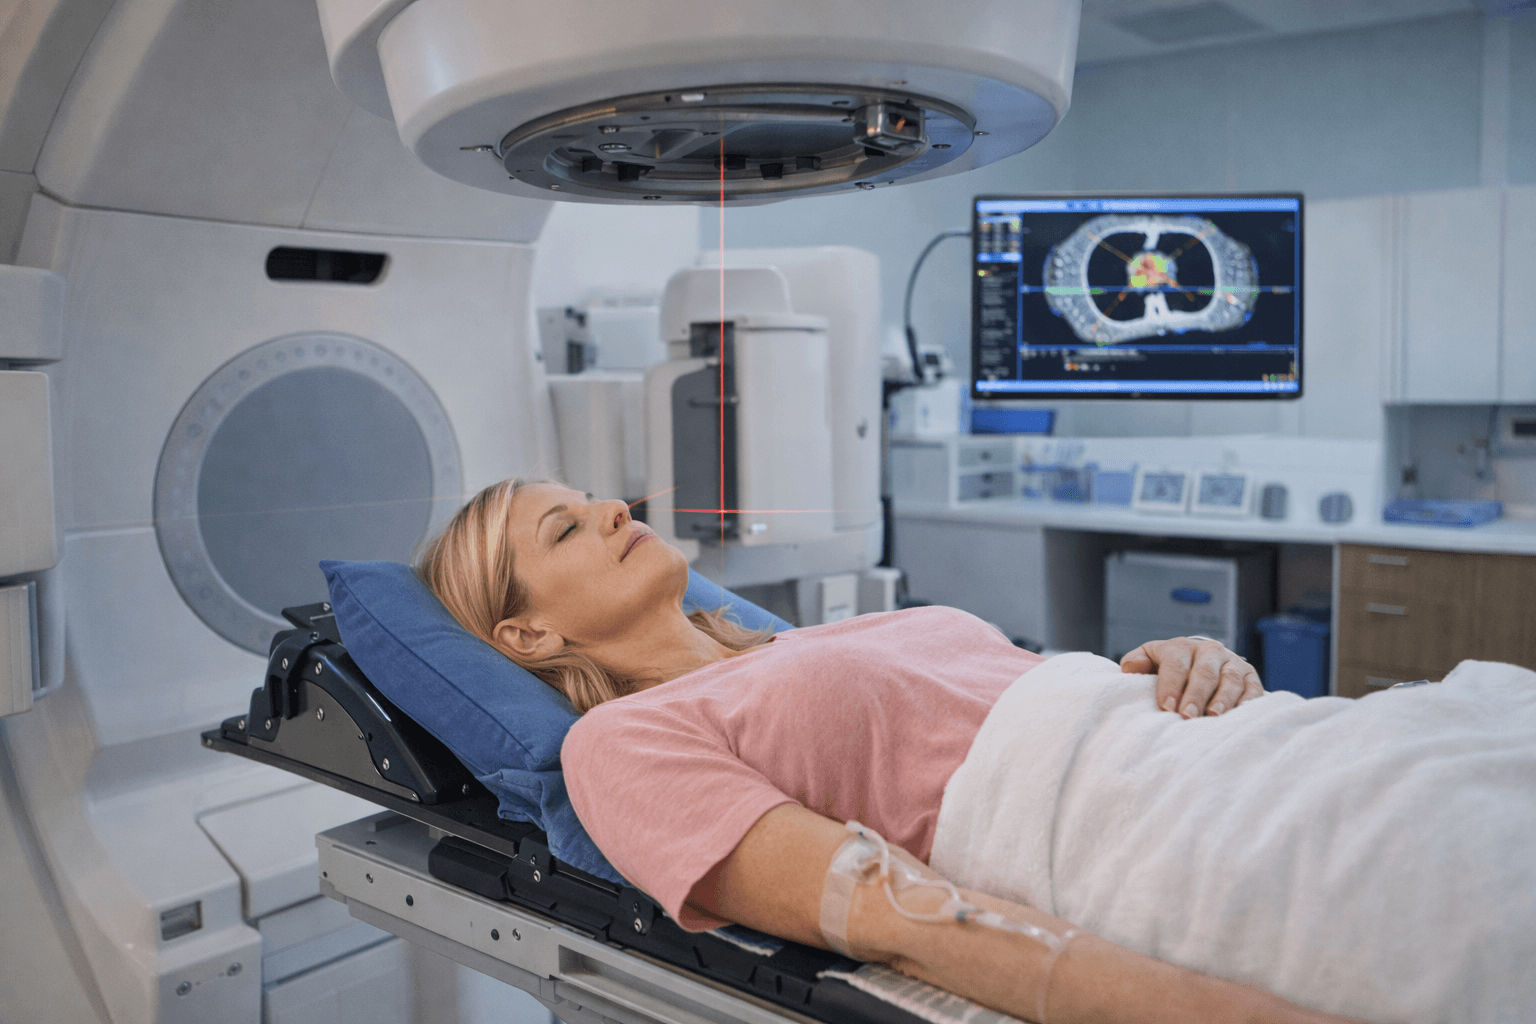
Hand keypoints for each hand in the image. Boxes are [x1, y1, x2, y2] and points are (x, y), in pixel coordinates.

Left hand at [1120, 637, 1263, 718]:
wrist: (1199, 661)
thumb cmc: (1170, 667)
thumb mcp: (1150, 659)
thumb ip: (1136, 662)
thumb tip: (1129, 668)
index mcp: (1181, 647)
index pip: (1175, 663)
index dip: (1170, 685)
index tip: (1166, 706)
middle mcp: (1209, 651)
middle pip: (1203, 672)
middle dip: (1195, 695)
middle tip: (1187, 715)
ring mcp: (1231, 662)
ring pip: (1229, 679)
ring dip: (1222, 699)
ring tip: (1213, 716)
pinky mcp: (1250, 676)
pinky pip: (1252, 688)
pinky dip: (1248, 701)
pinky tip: (1240, 714)